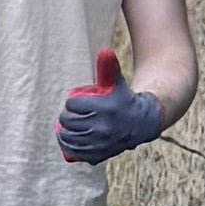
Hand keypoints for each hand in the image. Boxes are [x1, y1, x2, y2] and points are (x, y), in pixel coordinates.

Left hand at [58, 45, 167, 163]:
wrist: (140, 123)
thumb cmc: (123, 98)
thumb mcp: (116, 81)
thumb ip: (109, 65)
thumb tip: (104, 50)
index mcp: (105, 108)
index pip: (72, 105)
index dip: (71, 103)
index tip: (75, 104)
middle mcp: (103, 128)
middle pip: (68, 122)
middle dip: (66, 117)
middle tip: (70, 115)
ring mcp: (101, 144)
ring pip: (69, 138)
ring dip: (64, 132)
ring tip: (67, 127)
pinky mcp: (99, 155)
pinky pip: (76, 152)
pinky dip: (69, 147)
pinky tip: (70, 140)